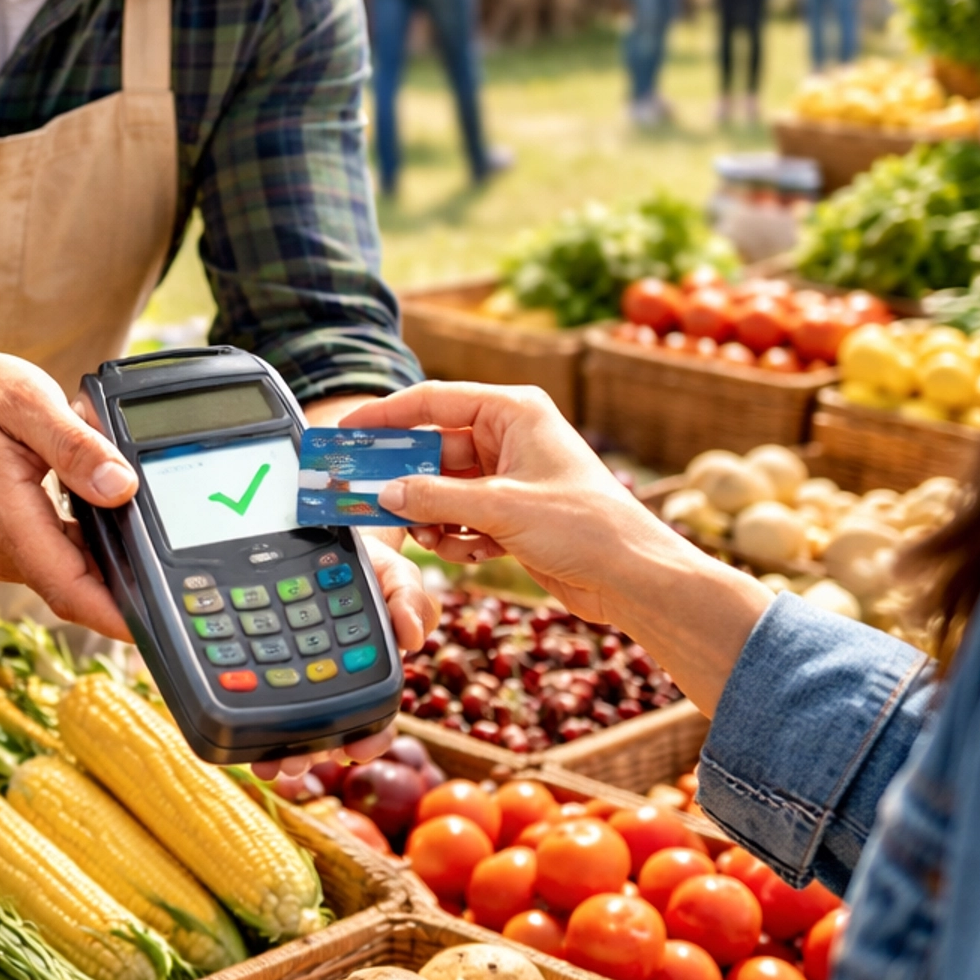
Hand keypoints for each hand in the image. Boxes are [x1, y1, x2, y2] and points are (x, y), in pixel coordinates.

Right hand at [0, 349, 136, 637]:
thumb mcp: (26, 400)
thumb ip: (75, 446)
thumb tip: (121, 488)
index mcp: (4, 517)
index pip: (70, 588)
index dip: (117, 617)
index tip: (159, 627)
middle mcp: (0, 548)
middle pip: (77, 591)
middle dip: (128, 593)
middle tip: (183, 580)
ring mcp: (2, 551)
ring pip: (70, 578)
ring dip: (111, 570)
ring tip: (151, 542)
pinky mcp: (7, 545)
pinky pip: (59, 562)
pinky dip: (90, 552)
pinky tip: (113, 524)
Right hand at [339, 381, 642, 626]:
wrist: (632, 578)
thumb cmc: (585, 526)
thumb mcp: (501, 507)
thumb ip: (436, 498)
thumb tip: (385, 493)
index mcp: (513, 412)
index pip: (434, 401)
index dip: (386, 415)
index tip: (347, 432)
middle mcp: (510, 438)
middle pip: (434, 448)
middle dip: (405, 479)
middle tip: (366, 497)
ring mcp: (510, 477)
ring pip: (445, 488)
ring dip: (432, 515)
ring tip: (430, 536)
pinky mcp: (512, 514)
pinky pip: (462, 516)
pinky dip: (456, 535)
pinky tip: (465, 552)